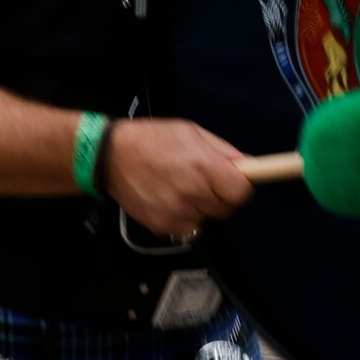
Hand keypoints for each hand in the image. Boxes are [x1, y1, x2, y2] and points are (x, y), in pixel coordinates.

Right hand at [99, 116, 249, 240]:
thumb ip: (223, 151)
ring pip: (207, 219)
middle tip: (204, 181)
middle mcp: (193, 193)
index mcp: (203, 167)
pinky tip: (170, 200)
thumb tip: (248, 166)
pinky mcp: (163, 227)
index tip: (233, 180)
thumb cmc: (153, 138)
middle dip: (221, 196)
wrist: (110, 156)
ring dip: (201, 207)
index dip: (240, 185)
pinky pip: (188, 228)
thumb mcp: (192, 132)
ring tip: (181, 189)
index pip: (242, 192)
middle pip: (227, 208)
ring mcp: (177, 214)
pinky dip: (185, 217)